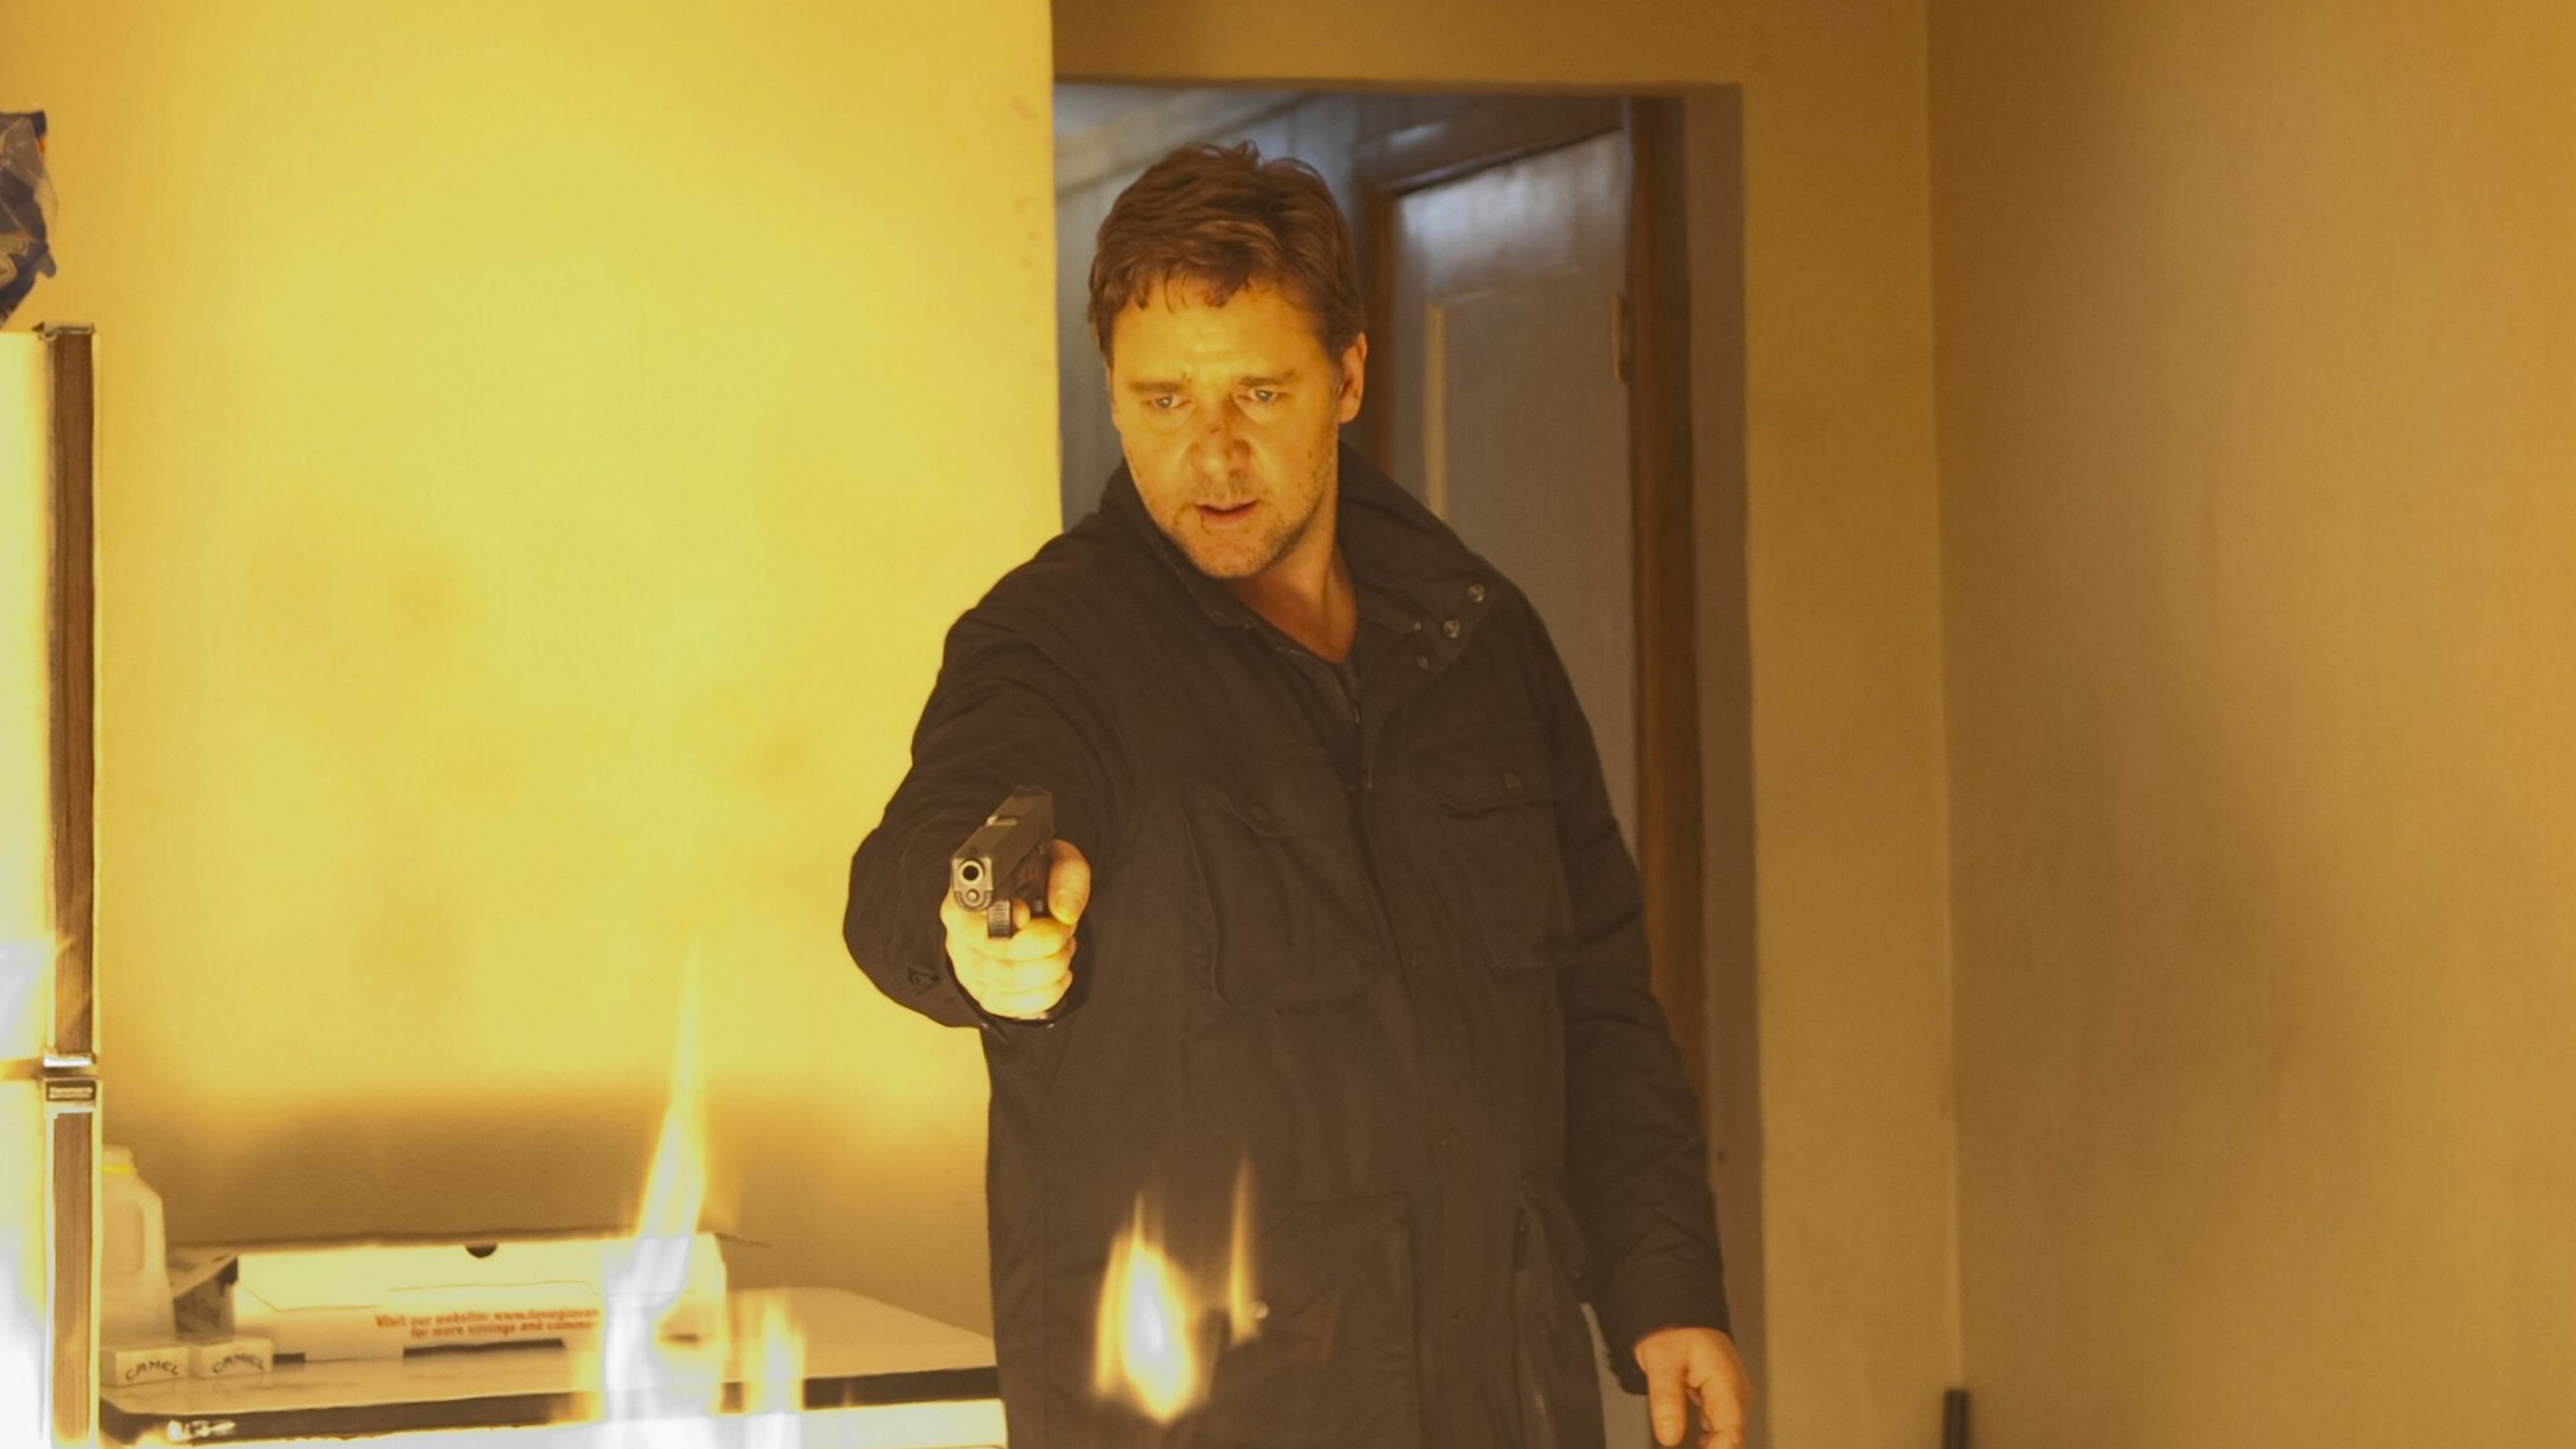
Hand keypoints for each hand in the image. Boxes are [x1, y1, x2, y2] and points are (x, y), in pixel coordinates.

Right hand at [940, 839, 1090, 1018]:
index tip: (1030, 915)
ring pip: (1007, 986)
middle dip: (1046, 950)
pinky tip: (1059, 975)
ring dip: (1050, 970)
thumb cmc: (1037, 881)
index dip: (1009, 923)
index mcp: (965, 901)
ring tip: (1062, 949)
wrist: (1029, 901)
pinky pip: (1011, 1007)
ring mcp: (969, 969)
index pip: (975, 922)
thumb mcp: (1058, 862)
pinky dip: (1045, 994)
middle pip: (999, 961)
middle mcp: (959, 937)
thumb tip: (1064, 914)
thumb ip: (1066, 878)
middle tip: (1064, 932)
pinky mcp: (984, 993)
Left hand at [1635, 1326, 1750, 1447]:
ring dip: (1712, 1446)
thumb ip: (1667, 1399)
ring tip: (1694, 1447)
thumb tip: (1669, 1436)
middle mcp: (1734, 1392)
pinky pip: (1719, 1425)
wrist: (1679, 1311)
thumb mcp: (1662, 1361)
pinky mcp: (1719, 1395)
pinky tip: (1698, 1445)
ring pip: (1726, 1433)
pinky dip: (1709, 1439)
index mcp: (1727, 1384)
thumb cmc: (1675, 1330)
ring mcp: (1729, 1394)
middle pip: (1731, 1437)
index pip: (1731, 1434)